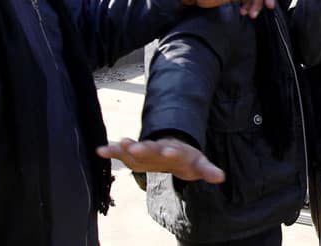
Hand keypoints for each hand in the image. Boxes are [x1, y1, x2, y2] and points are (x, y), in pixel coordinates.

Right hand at [96, 137, 224, 183]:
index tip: (169, 150)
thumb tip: (221, 176)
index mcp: (176, 150)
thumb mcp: (199, 165)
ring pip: (135, 148)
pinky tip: (100, 150)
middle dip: (143, 147)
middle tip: (134, 146)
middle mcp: (159, 148)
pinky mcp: (134, 154)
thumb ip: (208, 170)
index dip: (173, 151)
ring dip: (126, 147)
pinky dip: (112, 151)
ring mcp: (146, 150)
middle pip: (151, 148)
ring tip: (117, 144)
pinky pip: (122, 152)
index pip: (175, 150)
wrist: (174, 149)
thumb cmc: (187, 159)